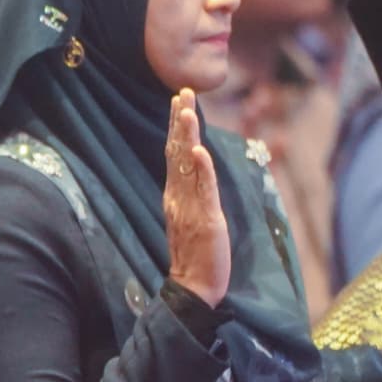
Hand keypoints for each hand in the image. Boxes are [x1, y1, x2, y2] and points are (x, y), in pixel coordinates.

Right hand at [162, 89, 229, 304]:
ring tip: (187, 111)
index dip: (176, 128)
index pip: (175, 155)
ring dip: (187, 136)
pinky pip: (203, 190)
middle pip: (177, 152)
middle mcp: (178, 197)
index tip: (178, 102)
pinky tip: (199, 150)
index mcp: (175, 196)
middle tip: (182, 94)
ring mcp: (190, 207)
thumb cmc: (195, 255)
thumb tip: (195, 169)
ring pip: (187, 165)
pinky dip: (201, 169)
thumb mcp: (191, 217)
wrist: (193, 287)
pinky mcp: (206, 219)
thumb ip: (191, 193)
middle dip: (180, 122)